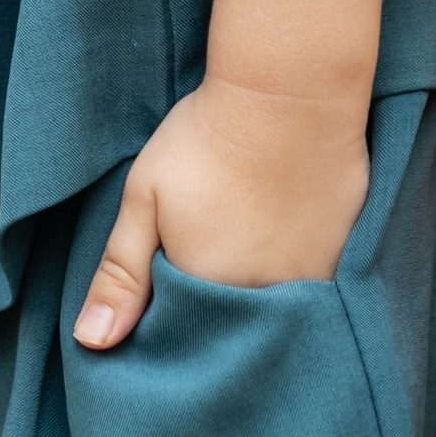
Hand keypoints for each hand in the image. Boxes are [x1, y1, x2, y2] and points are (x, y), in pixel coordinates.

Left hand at [72, 72, 371, 349]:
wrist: (288, 94)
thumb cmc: (207, 140)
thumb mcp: (146, 199)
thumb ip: (121, 274)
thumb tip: (91, 343)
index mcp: (209, 294)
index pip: (185, 336)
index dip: (170, 313)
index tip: (165, 279)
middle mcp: (264, 305)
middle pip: (232, 330)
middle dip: (213, 308)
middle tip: (210, 239)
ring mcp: (311, 287)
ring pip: (274, 311)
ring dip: (257, 291)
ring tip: (245, 233)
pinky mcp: (344, 263)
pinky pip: (313, 292)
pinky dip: (294, 274)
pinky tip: (282, 232)